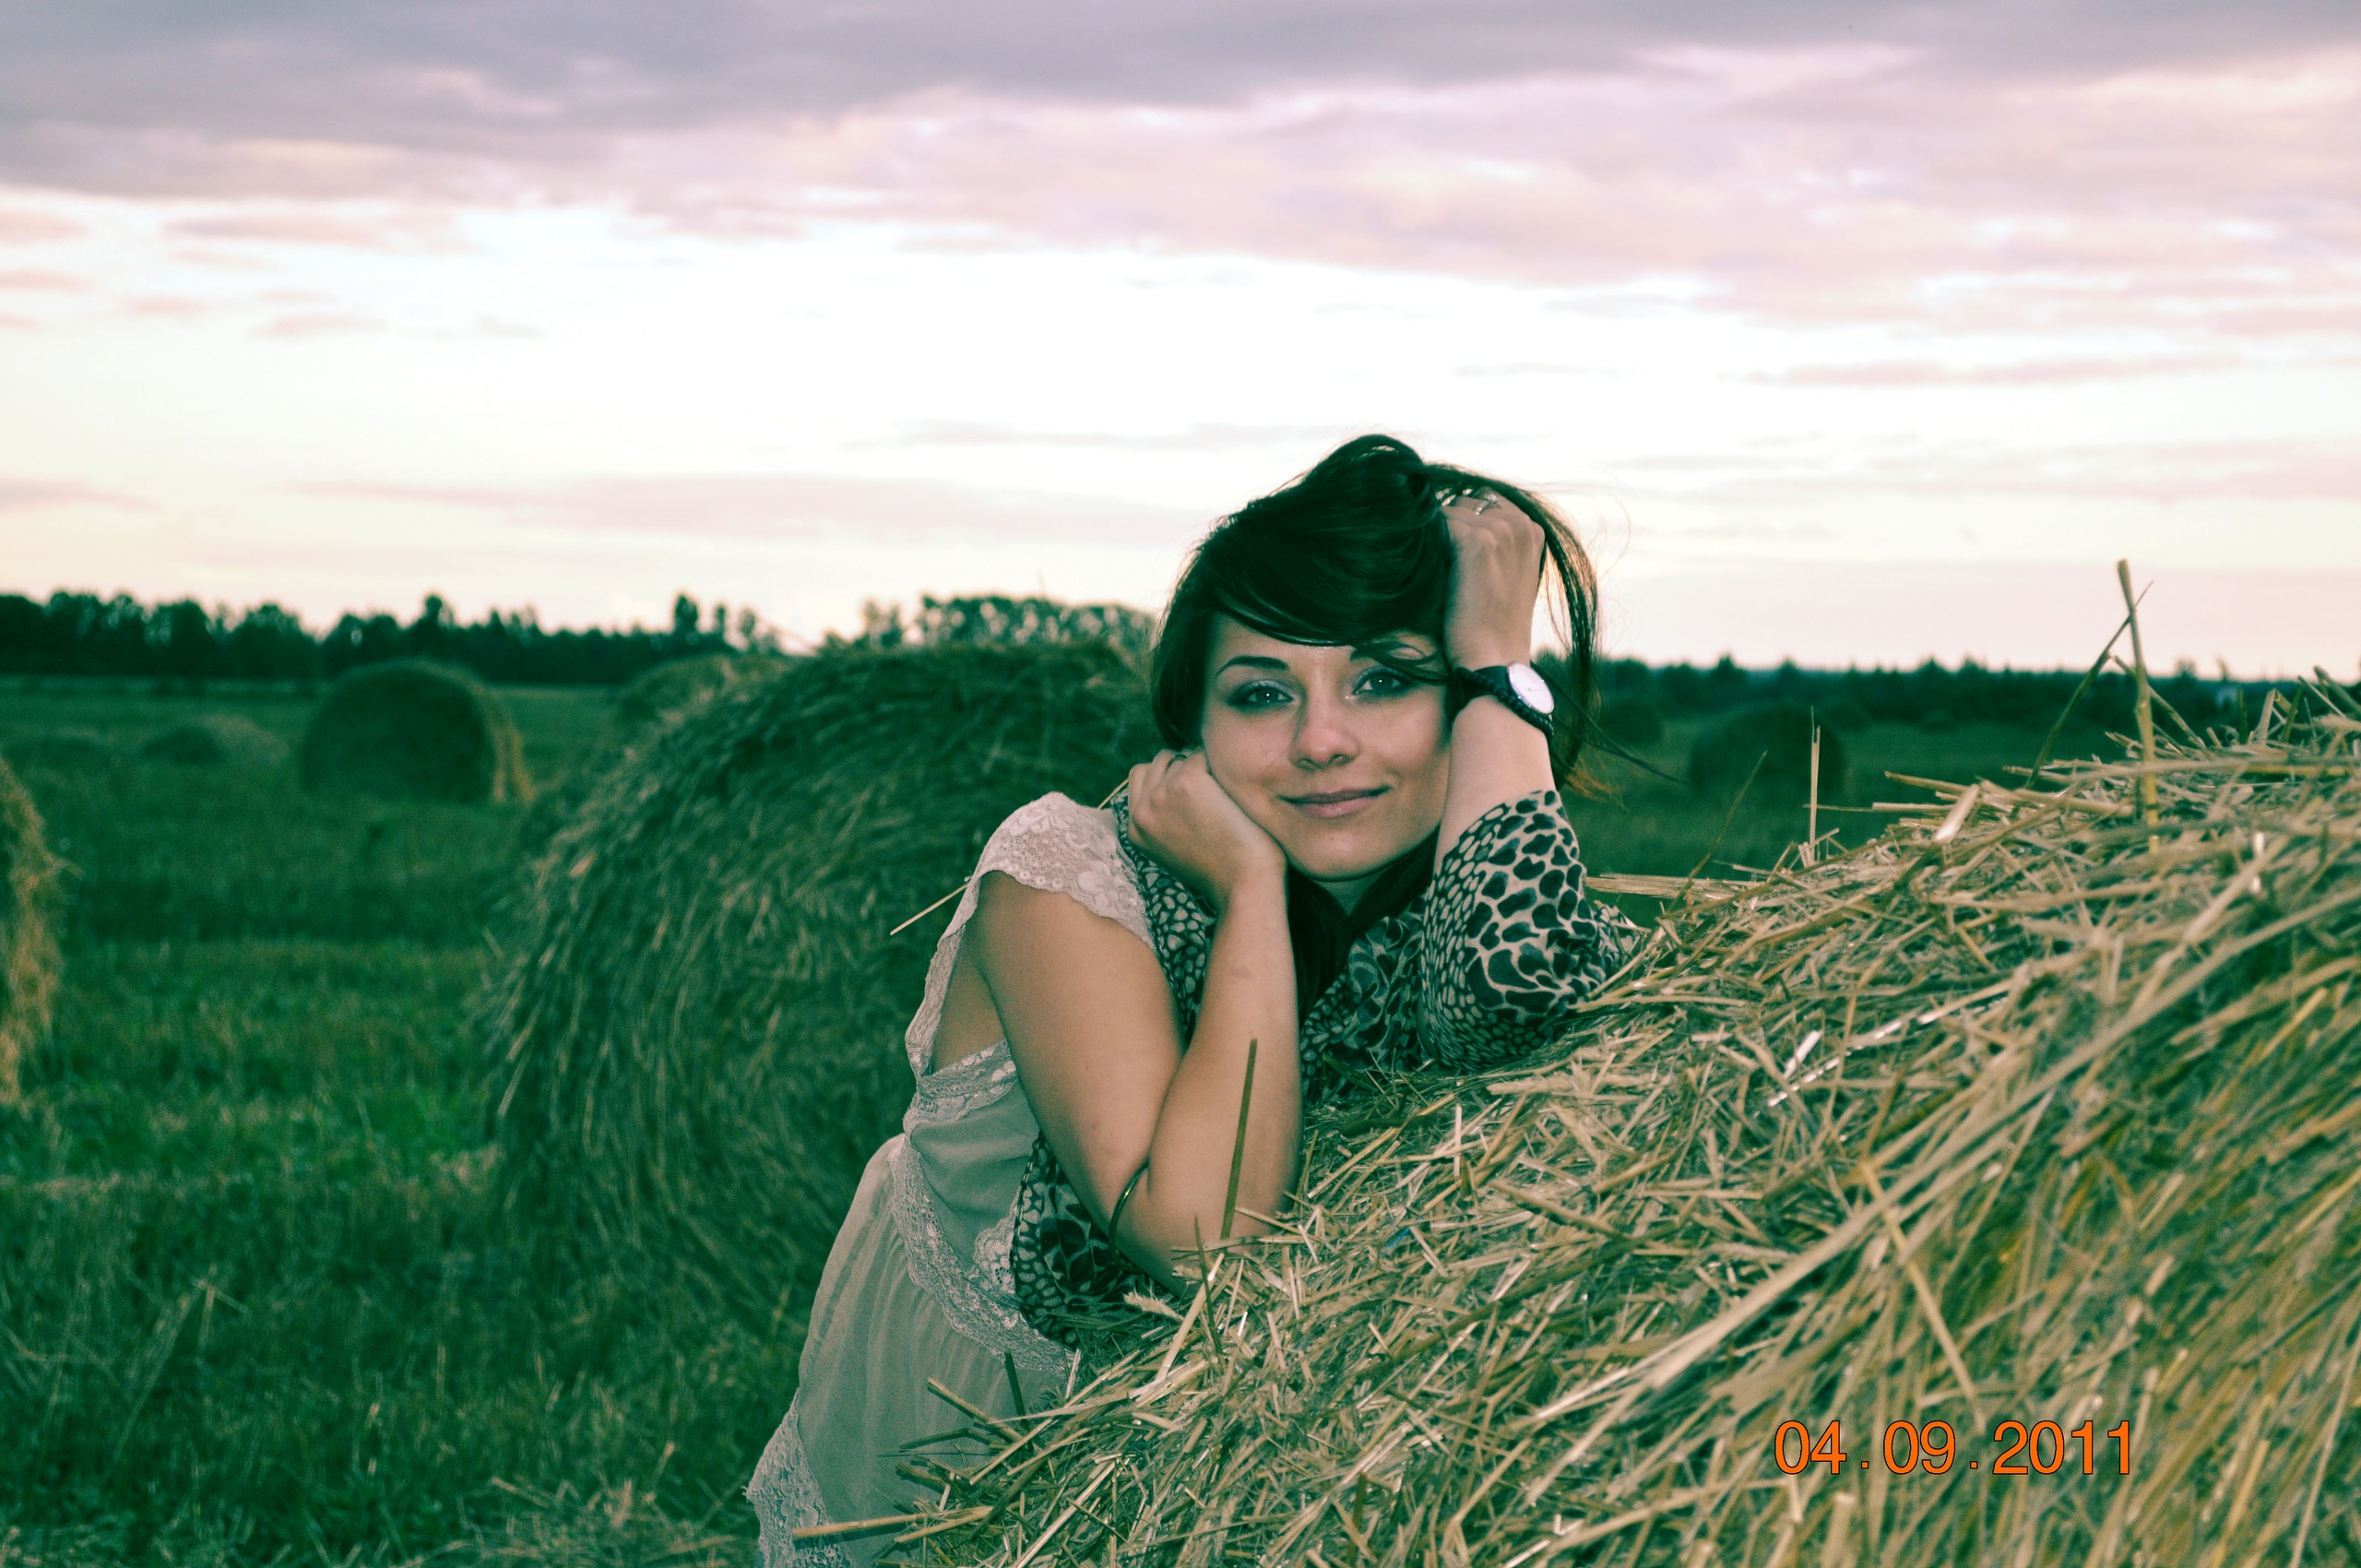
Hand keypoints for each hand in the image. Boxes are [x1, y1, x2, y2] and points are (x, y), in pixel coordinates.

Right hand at [1123, 748, 1285, 912]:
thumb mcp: (1175, 850)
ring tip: (1224, 788)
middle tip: (1212, 782)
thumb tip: (1170, 787)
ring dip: (1201, 764)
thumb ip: (1164, 821)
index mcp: (1135, 829)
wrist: (1244, 886)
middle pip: (1157, 762)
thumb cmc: (1221, 871)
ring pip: (1179, 756)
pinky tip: (1233, 789)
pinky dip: (1219, 766)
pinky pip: (1202, 755)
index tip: (1193, 786)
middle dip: (1182, 765)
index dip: (1167, 775)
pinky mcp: (1188, 781)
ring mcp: (1162, 794)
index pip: (1139, 778)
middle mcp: (1142, 811)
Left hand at [1441, 488, 1544, 669]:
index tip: (1453, 552)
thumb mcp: (1507, 575)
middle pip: (1466, 503)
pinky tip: (1430, 572)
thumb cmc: (1493, 624)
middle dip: (1448, 526)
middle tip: (1441, 563)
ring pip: (1448, 513)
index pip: (1485, 500)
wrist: (1493, 659)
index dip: (1462, 522)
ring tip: (1435, 571)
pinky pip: (1438, 526)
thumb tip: (1456, 519)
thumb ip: (1496, 544)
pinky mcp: (1477, 543)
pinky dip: (1428, 546)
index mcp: (1532, 530)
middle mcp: (1521, 524)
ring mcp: (1501, 531)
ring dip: (1436, 537)